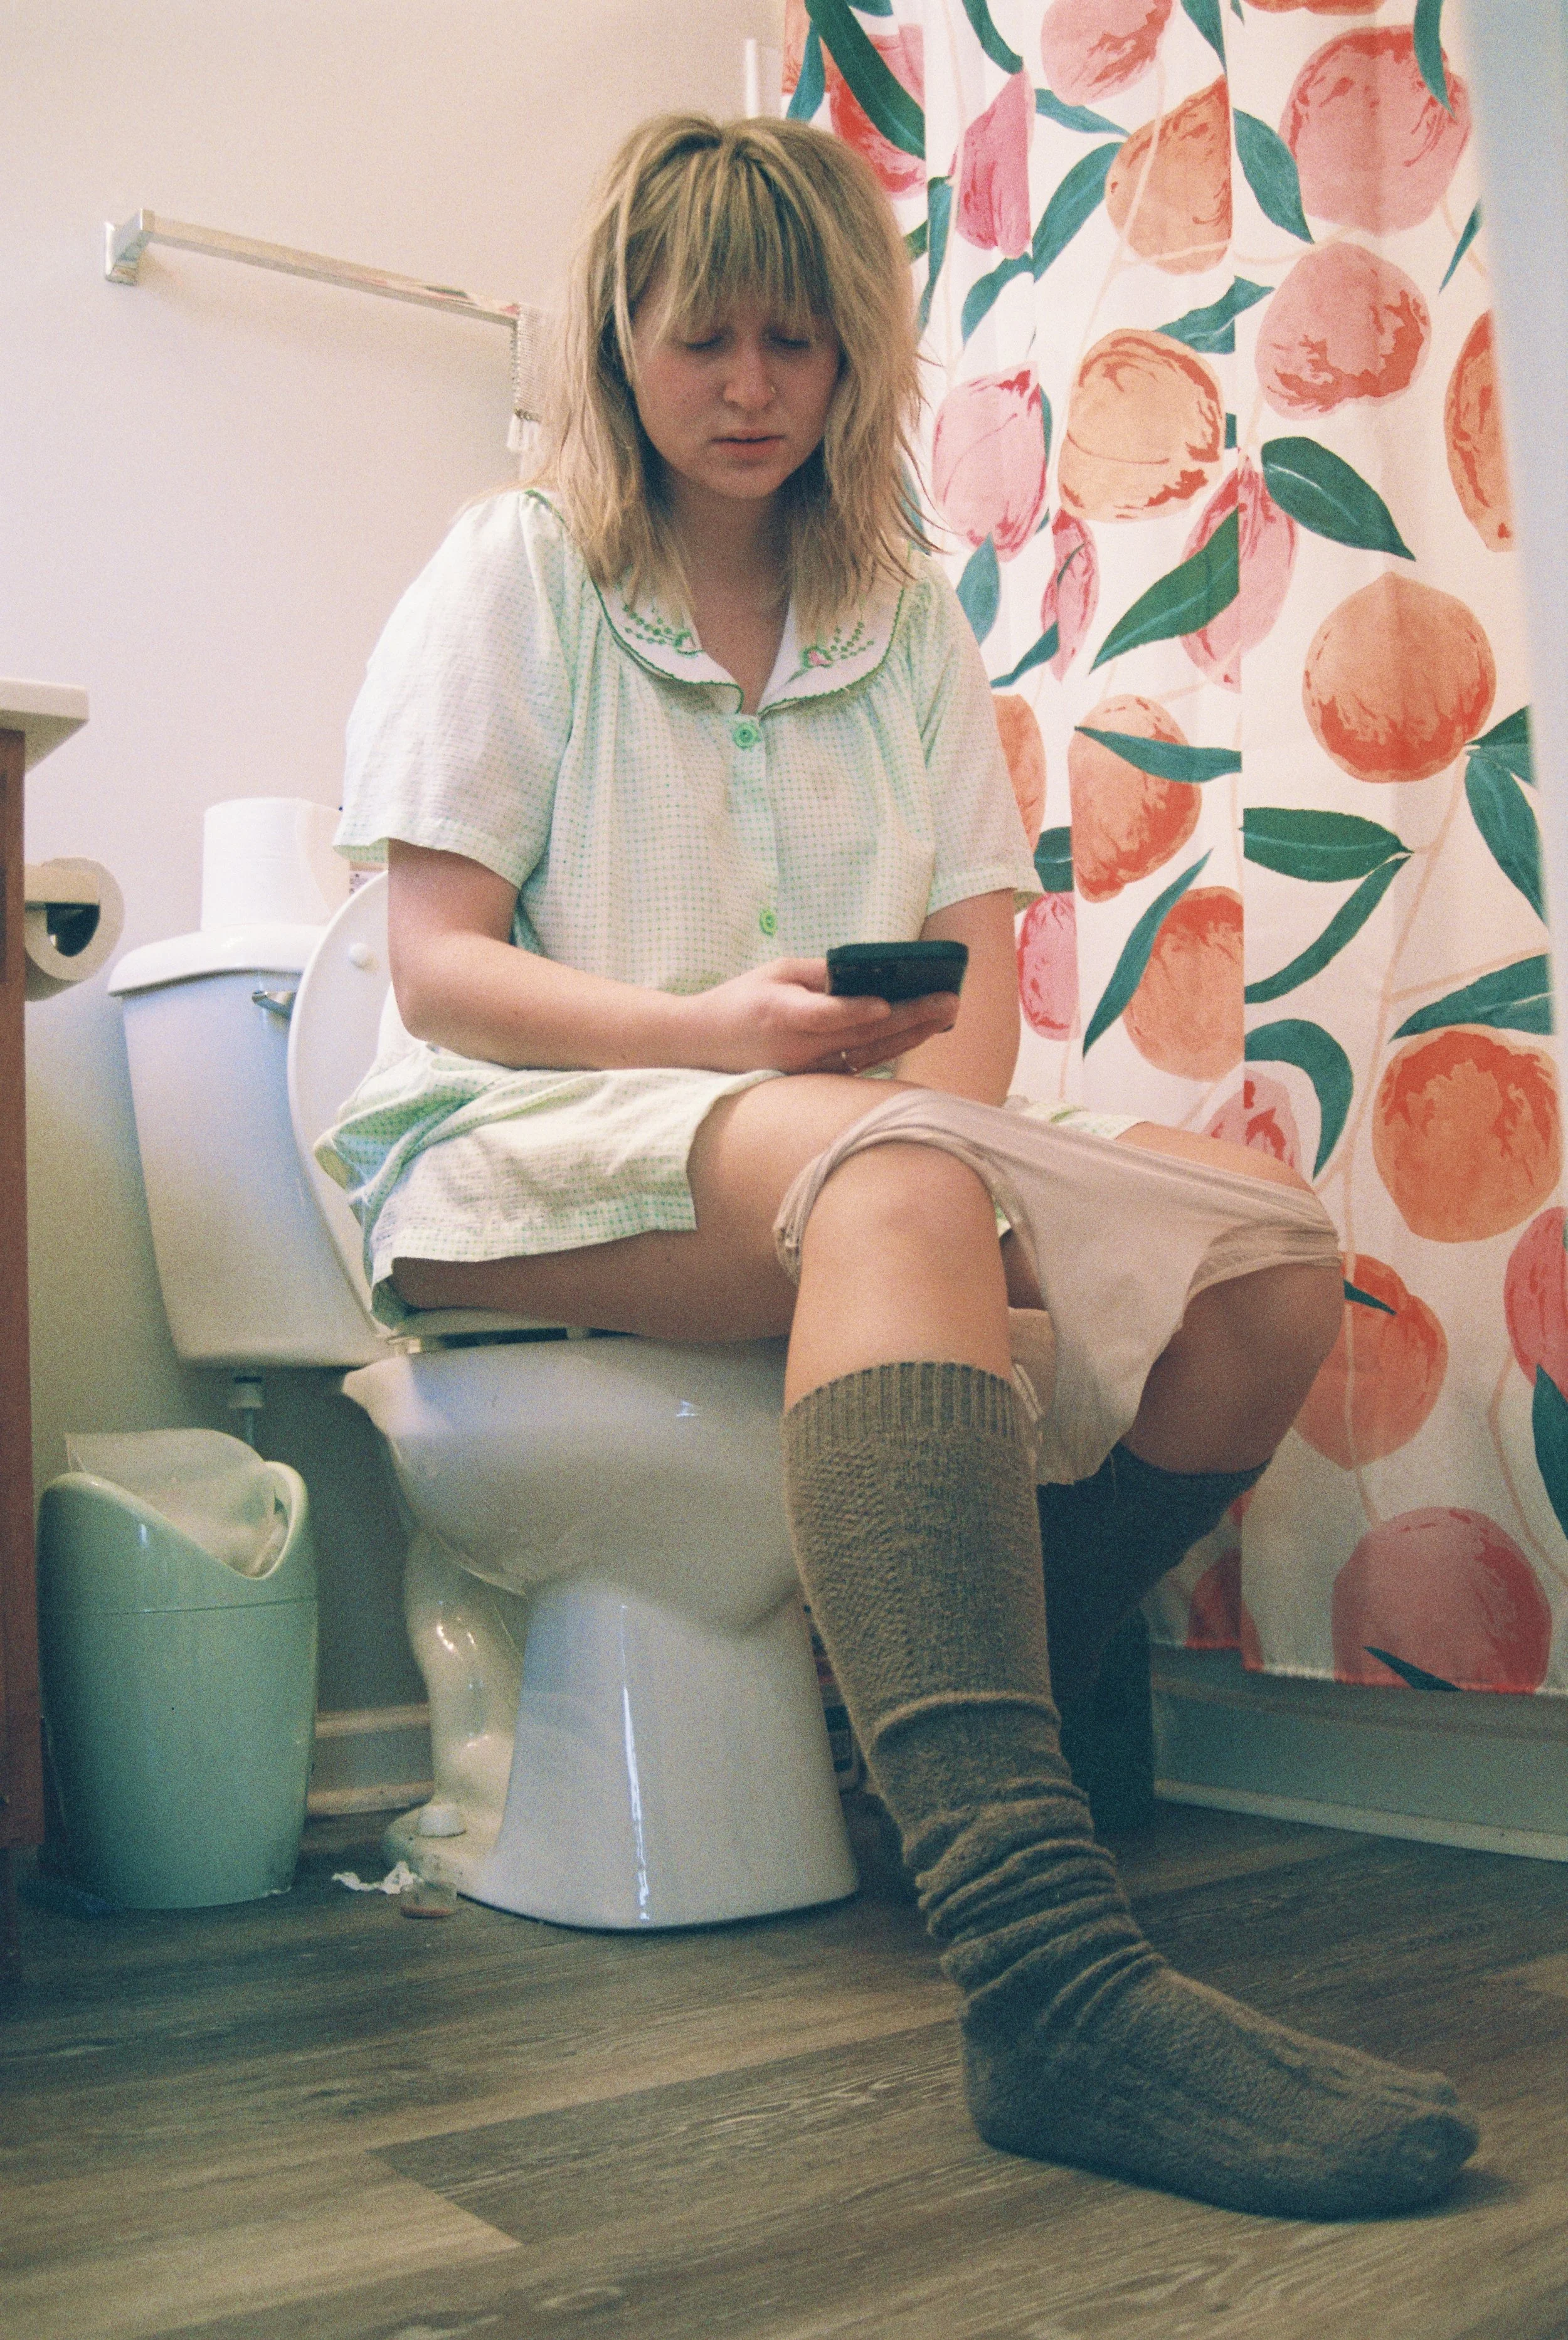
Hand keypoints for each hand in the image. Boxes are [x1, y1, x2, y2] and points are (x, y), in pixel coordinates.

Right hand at [675, 958, 959, 1075]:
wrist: (704, 1044)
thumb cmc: (742, 1000)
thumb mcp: (775, 972)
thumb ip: (819, 973)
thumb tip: (869, 972)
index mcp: (781, 1014)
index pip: (823, 1015)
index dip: (855, 1011)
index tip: (886, 1004)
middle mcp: (798, 1048)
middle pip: (861, 1035)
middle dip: (909, 1017)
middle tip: (950, 1001)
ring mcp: (808, 1070)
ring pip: (869, 1053)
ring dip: (911, 1035)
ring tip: (946, 1014)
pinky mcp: (816, 1081)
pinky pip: (862, 1064)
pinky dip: (892, 1048)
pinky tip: (921, 1032)